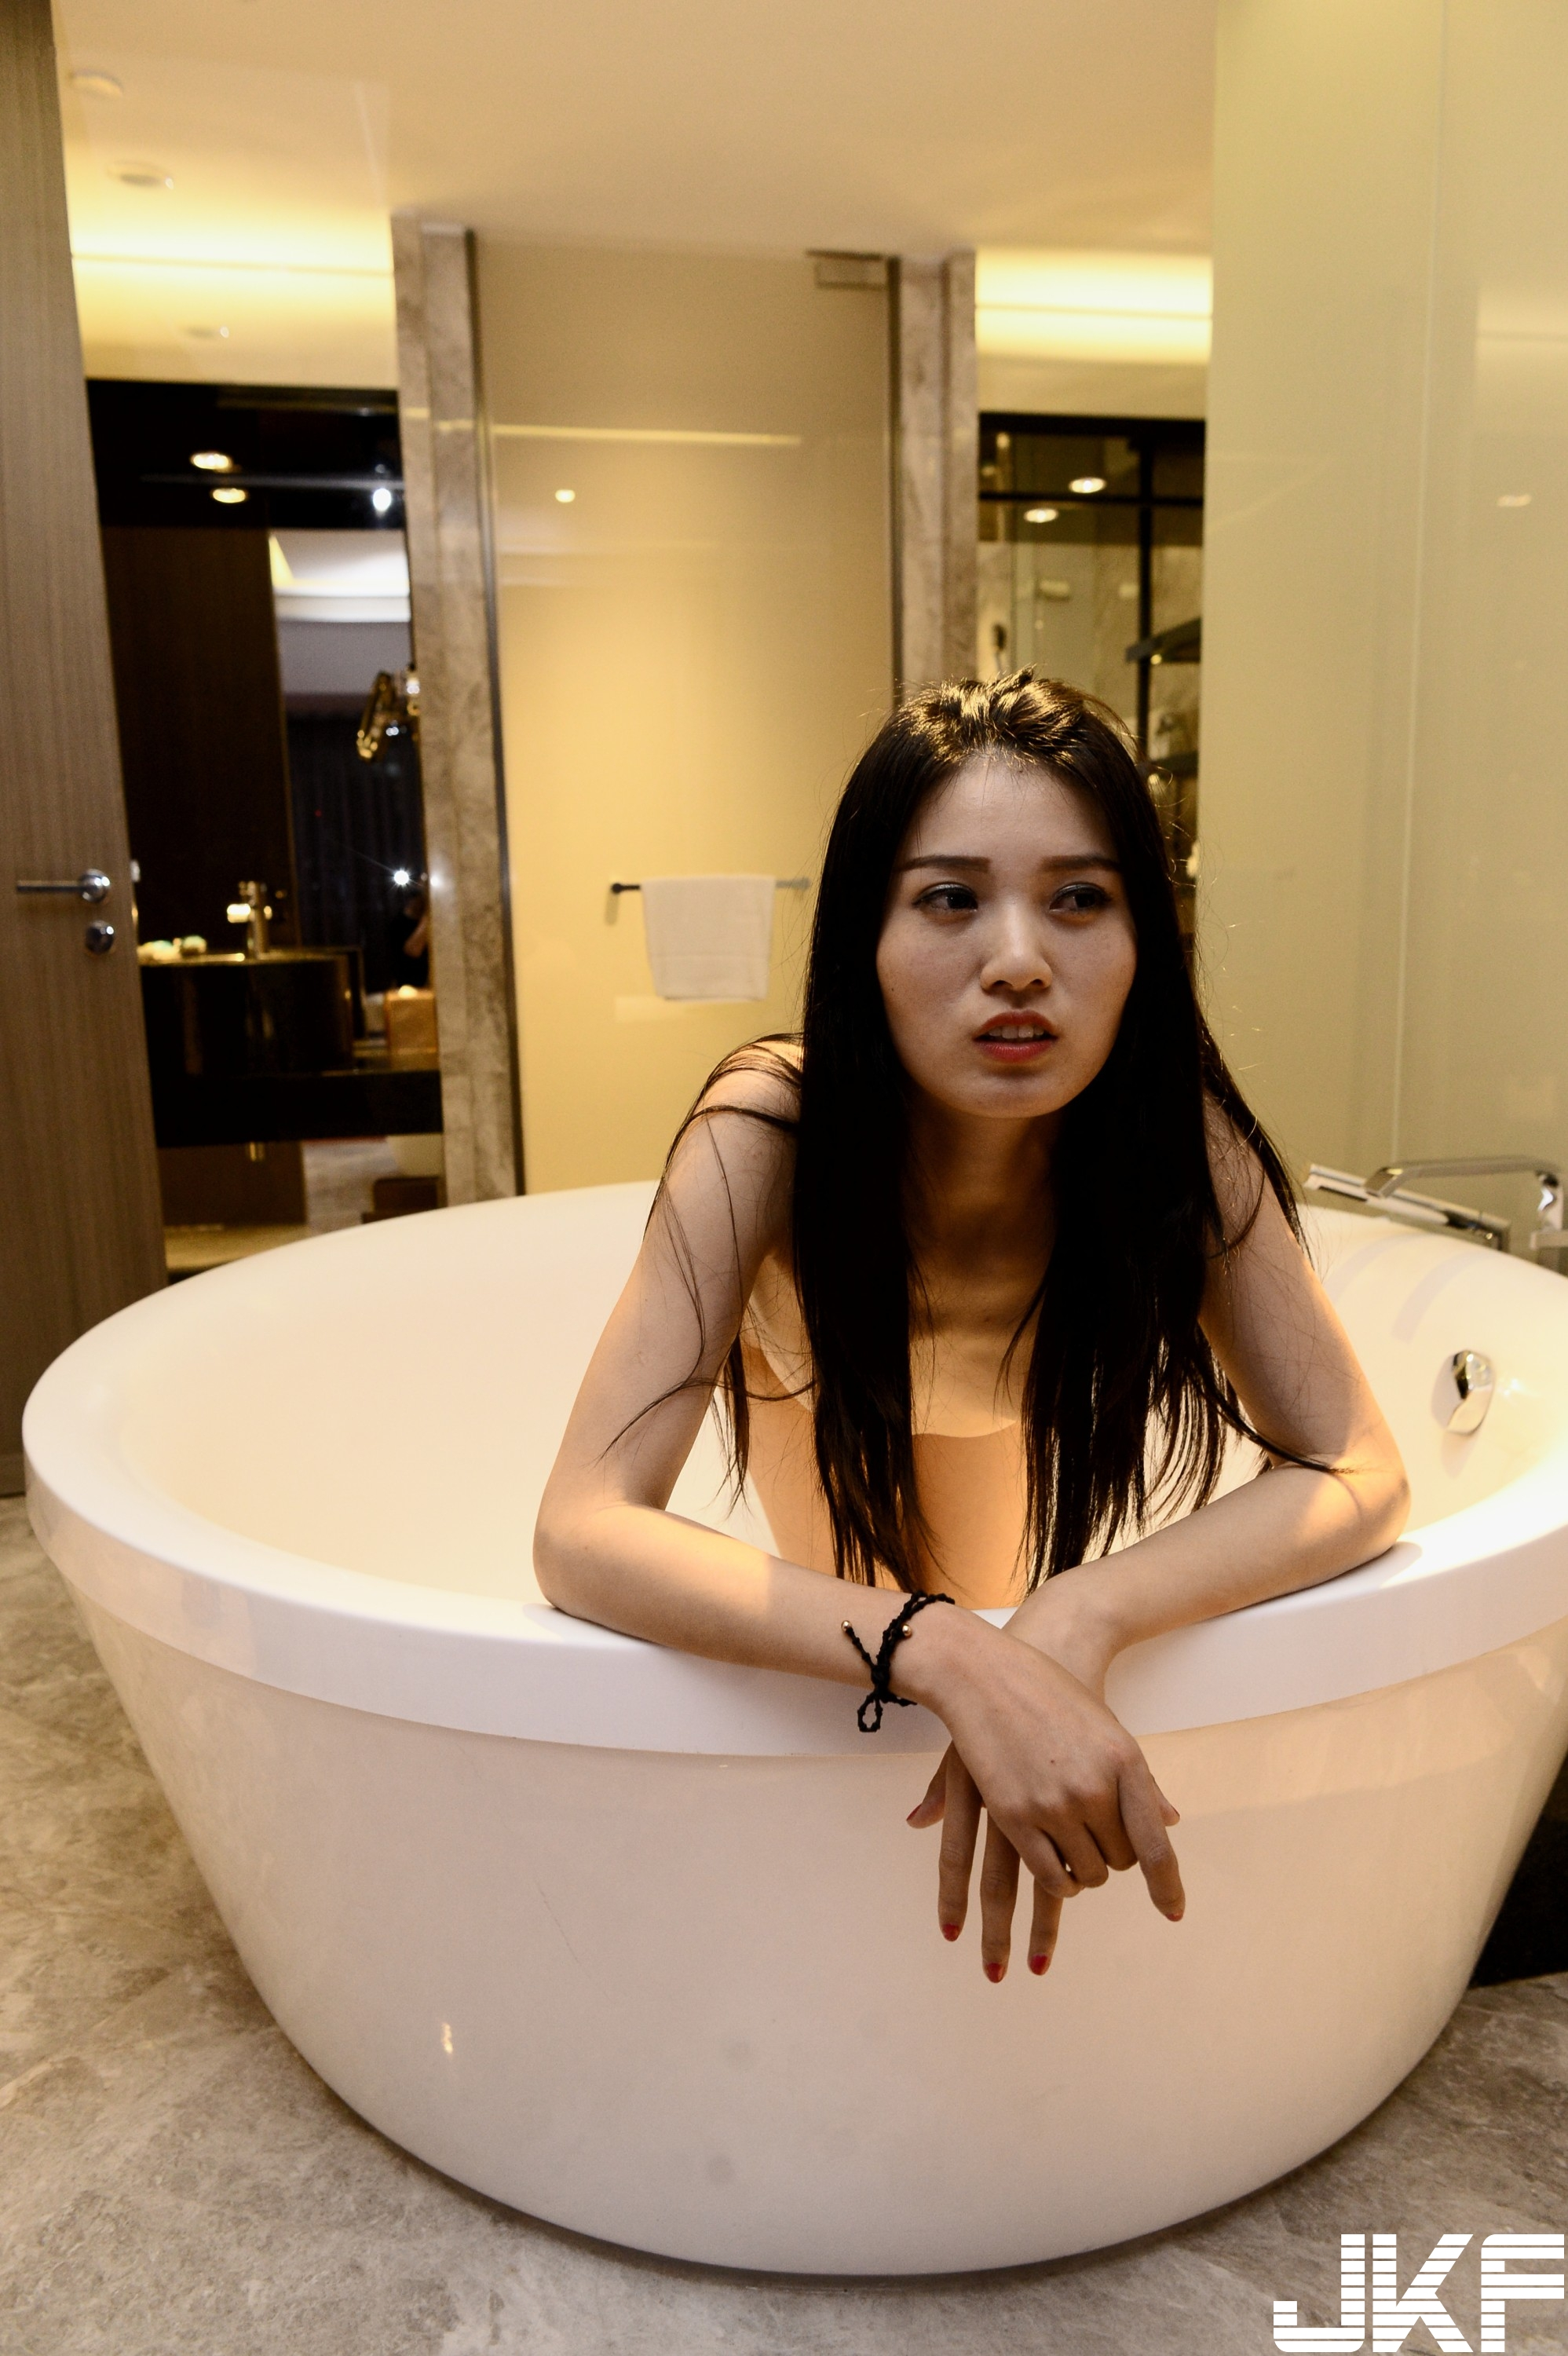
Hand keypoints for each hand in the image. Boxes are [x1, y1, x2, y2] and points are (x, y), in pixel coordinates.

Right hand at [900, 1610, 1182, 1980]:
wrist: (985, 1673)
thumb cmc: (1052, 1695)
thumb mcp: (1106, 1729)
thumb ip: (1139, 1779)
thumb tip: (1171, 1822)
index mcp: (1125, 1760)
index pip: (1156, 1843)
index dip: (1167, 1885)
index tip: (1173, 1913)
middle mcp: (1093, 1787)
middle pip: (1121, 1860)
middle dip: (1114, 1856)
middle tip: (1098, 1835)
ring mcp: (1053, 1805)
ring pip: (1087, 1873)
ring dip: (1086, 1871)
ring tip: (1075, 1847)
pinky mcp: (1014, 1817)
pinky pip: (1050, 1876)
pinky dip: (1058, 1881)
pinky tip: (1054, 1864)